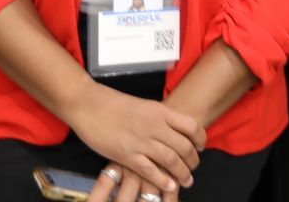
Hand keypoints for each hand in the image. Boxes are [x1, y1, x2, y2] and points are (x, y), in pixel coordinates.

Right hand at [65, 84, 202, 195]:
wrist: (88, 104)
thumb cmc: (113, 103)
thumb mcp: (143, 105)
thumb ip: (158, 117)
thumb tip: (171, 129)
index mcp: (159, 111)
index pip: (191, 126)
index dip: (200, 139)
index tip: (201, 146)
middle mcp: (154, 126)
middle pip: (184, 146)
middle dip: (193, 160)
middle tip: (193, 167)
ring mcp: (141, 141)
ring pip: (171, 161)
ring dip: (182, 173)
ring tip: (186, 180)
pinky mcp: (127, 155)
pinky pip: (151, 171)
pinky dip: (163, 181)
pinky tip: (169, 186)